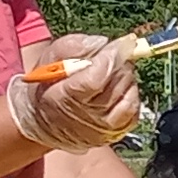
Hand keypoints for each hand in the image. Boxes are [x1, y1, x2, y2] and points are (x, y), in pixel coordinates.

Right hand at [7, 35, 140, 150]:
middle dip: (119, 64)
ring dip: (126, 79)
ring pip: (129, 97)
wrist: (44, 120)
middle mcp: (86, 118)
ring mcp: (102, 129)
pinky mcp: (114, 134)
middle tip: (113, 56)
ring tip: (113, 71)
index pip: (96, 78)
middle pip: (116, 85)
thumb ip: (73, 46)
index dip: (112, 58)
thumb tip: (102, 43)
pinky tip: (119, 87)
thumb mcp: (50, 58)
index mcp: (64, 98)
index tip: (124, 42)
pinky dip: (130, 94)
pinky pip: (133, 111)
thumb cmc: (47, 84)